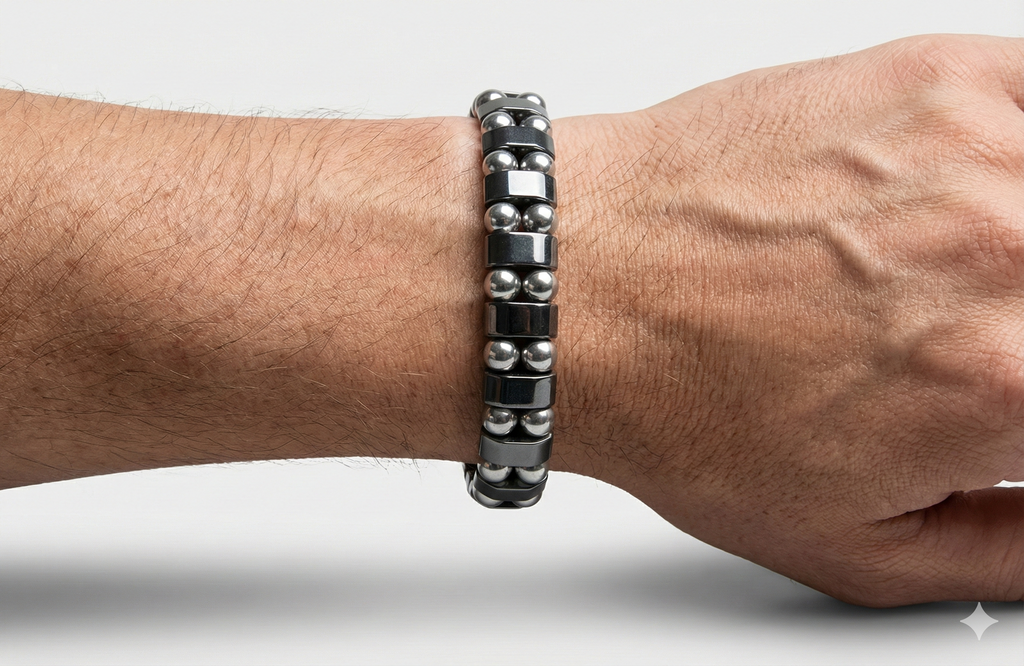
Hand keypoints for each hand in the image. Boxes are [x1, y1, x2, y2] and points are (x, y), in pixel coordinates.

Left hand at [553, 34, 1023, 605]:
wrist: (580, 290)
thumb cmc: (674, 402)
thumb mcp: (854, 548)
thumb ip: (1012, 552)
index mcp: (1008, 379)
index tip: (1003, 397)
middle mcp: (1008, 251)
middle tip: (969, 344)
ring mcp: (973, 148)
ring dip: (1019, 252)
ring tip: (939, 288)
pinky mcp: (933, 78)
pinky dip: (1020, 156)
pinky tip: (974, 198)